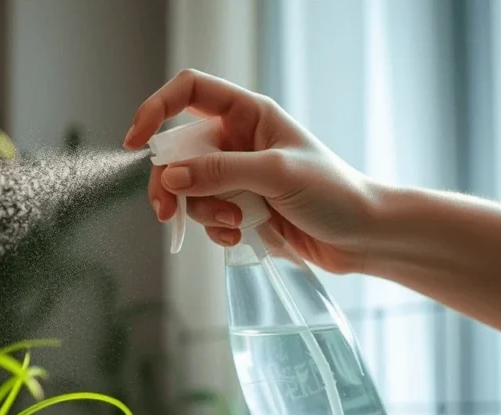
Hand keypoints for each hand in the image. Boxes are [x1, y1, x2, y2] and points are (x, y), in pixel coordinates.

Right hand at [124, 69, 382, 273]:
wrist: (363, 237)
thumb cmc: (334, 193)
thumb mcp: (276, 175)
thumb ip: (221, 173)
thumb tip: (170, 176)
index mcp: (248, 114)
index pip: (189, 92)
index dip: (157, 109)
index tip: (136, 141)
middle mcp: (237, 141)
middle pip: (177, 150)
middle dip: (170, 182)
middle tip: (167, 212)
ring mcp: (237, 176)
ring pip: (188, 188)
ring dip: (201, 211)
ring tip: (234, 223)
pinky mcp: (240, 208)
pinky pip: (204, 215)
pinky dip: (214, 228)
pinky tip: (239, 235)